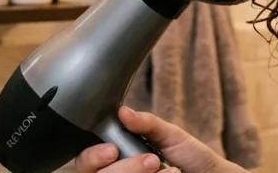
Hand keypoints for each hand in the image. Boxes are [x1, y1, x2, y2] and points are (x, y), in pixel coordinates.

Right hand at [74, 107, 243, 172]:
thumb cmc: (191, 157)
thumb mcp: (171, 135)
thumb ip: (146, 124)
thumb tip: (122, 111)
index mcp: (117, 156)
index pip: (86, 160)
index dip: (91, 157)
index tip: (111, 150)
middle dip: (123, 168)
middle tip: (151, 160)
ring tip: (167, 169)